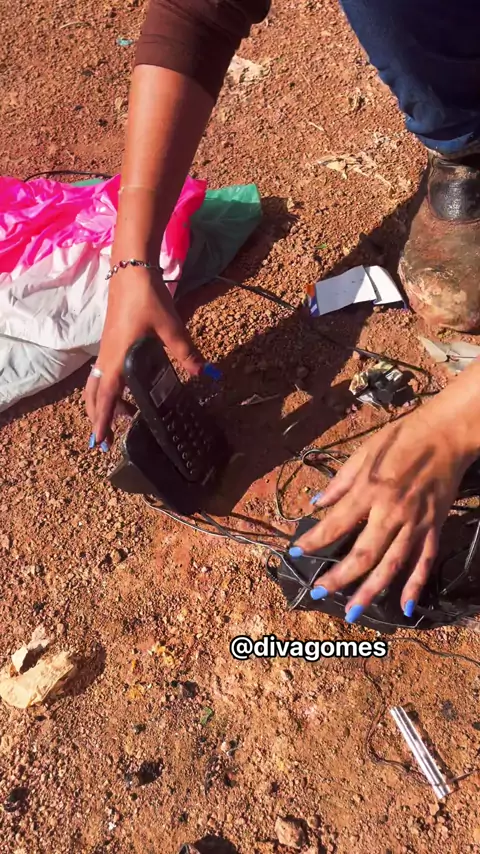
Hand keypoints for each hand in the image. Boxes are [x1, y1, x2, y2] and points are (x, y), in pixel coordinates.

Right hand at [83, 267, 203, 445]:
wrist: (131, 270)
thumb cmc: (147, 298)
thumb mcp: (170, 327)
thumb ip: (186, 352)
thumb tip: (206, 373)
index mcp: (117, 358)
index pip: (105, 397)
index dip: (102, 421)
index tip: (100, 442)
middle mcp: (106, 358)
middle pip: (94, 395)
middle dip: (97, 418)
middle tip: (106, 440)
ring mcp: (106, 350)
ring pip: (96, 384)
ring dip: (103, 403)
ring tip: (122, 417)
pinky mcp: (111, 343)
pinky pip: (102, 373)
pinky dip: (107, 388)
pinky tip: (125, 391)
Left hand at [291, 408, 473, 621]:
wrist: (446, 434)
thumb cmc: (402, 438)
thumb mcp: (364, 452)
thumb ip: (340, 482)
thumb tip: (317, 502)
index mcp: (370, 490)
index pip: (335, 525)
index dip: (314, 541)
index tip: (297, 552)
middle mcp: (391, 512)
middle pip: (362, 555)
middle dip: (338, 578)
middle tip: (318, 592)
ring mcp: (415, 523)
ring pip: (391, 566)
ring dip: (370, 591)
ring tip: (352, 612)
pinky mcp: (434, 527)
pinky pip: (424, 561)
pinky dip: (415, 585)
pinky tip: (405, 606)